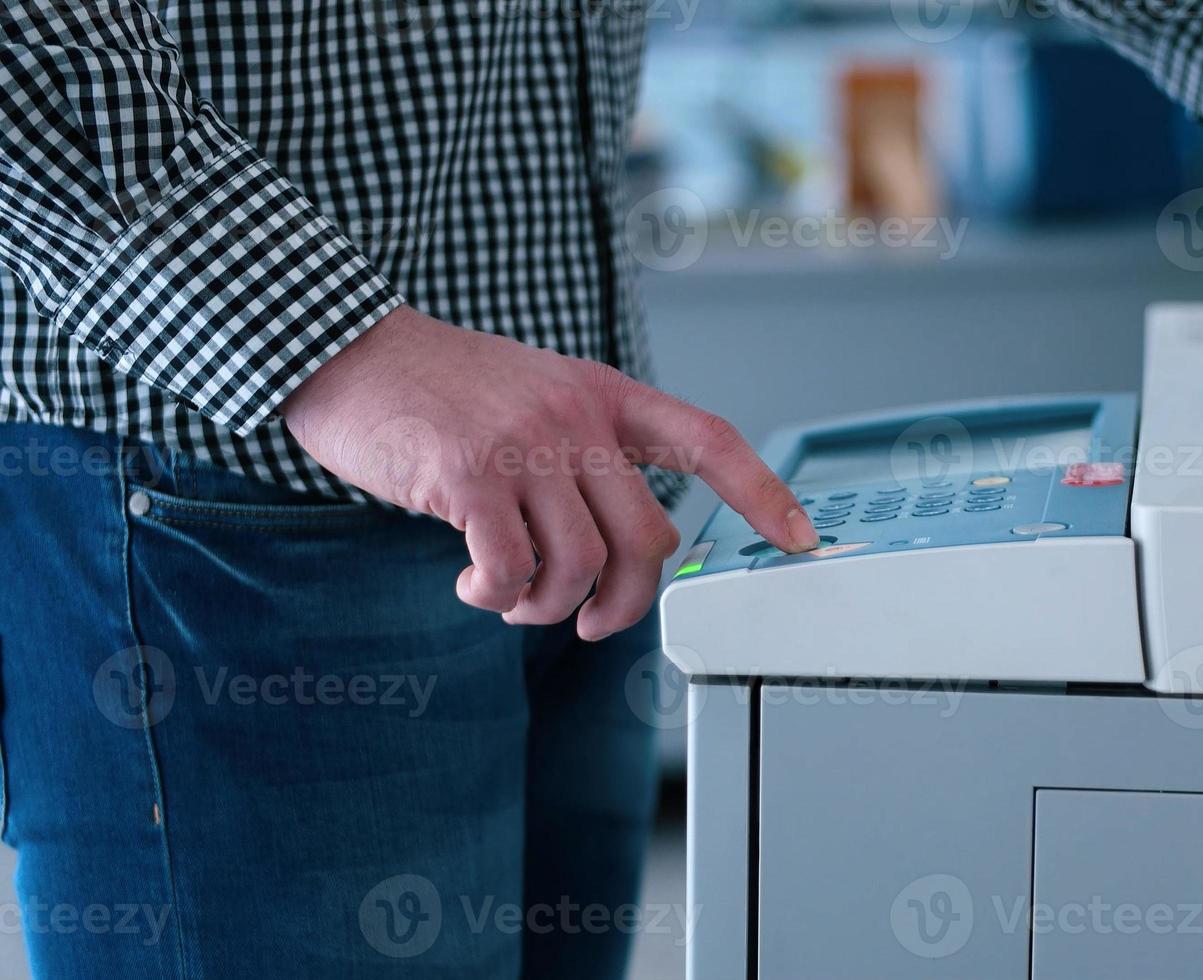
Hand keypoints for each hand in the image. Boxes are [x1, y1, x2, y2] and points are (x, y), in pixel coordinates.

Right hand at [282, 306, 819, 639]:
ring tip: (510, 598)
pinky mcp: (467, 477)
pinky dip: (496, 596)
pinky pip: (511, 570)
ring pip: (581, 565)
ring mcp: (524, 445)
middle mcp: (575, 418)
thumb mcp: (537, 394)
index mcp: (603, 395)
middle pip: (647, 539)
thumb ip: (584, 452)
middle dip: (623, 603)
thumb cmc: (440, 388)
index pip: (708, 440)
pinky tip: (473, 584)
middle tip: (588, 620)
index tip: (801, 537)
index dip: (763, 492)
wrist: (344, 349)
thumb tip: (614, 549)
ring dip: (547, 607)